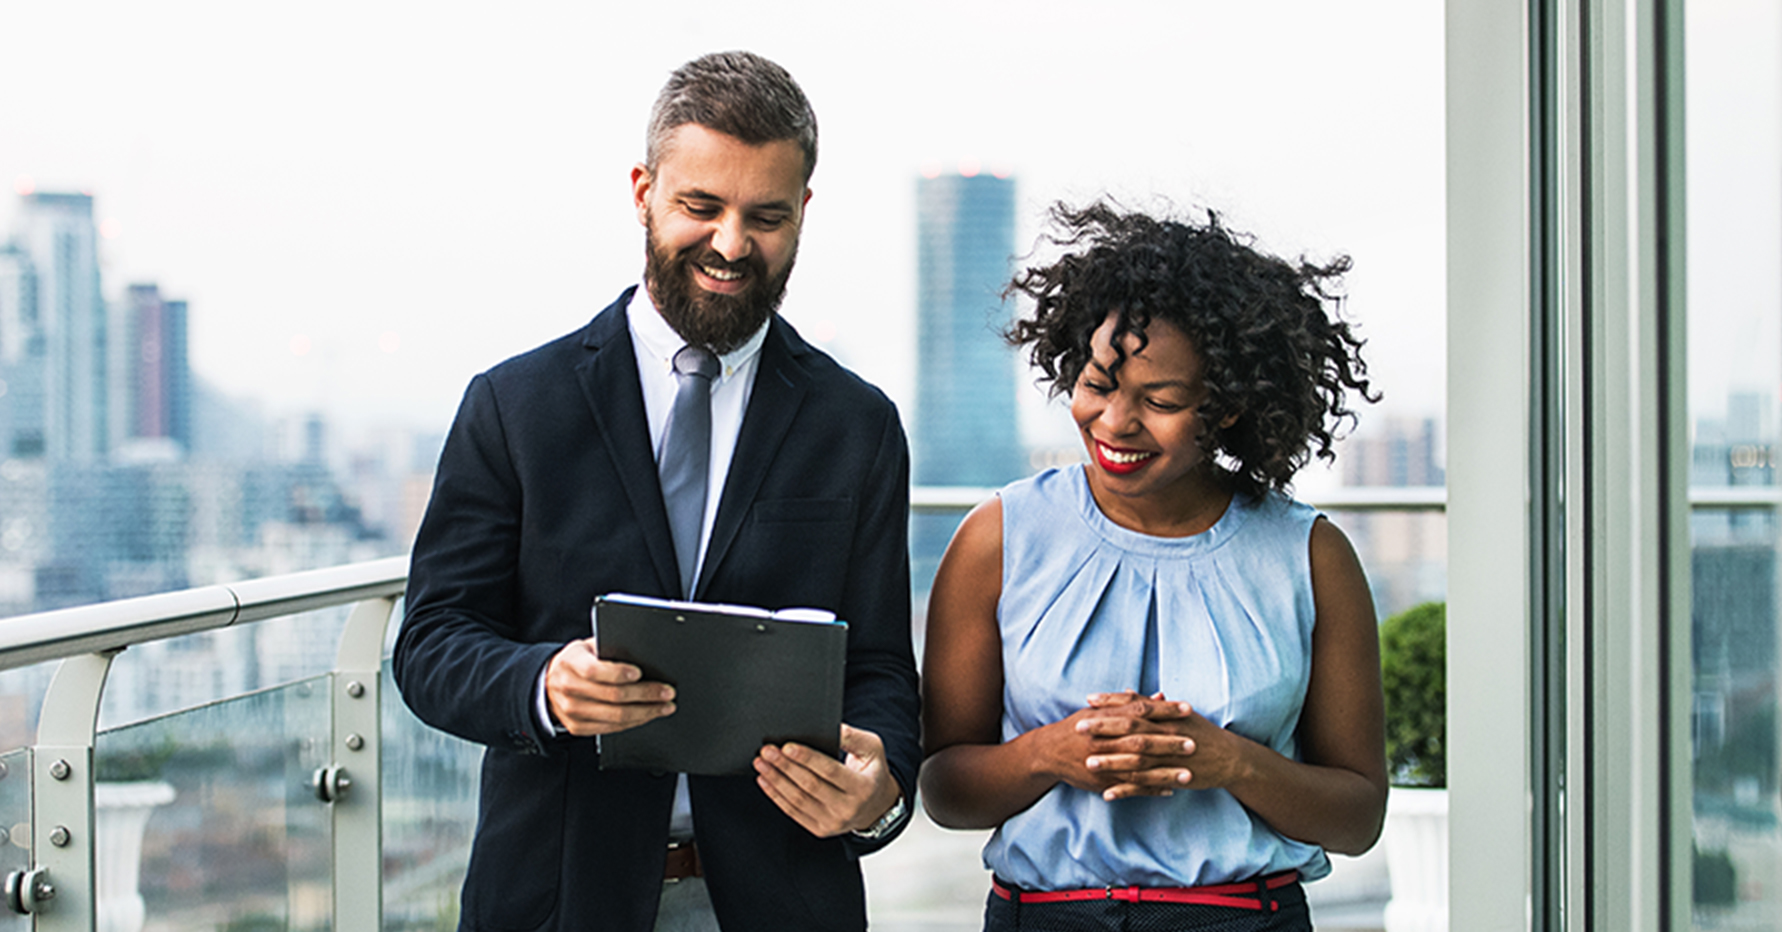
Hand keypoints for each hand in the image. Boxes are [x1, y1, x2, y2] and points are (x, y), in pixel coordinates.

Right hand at [543, 638, 676, 735]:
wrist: (549, 684)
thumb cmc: (576, 662)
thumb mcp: (586, 647)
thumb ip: (608, 649)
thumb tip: (642, 655)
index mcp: (571, 663)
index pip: (594, 670)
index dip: (619, 673)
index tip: (640, 673)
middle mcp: (569, 688)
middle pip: (612, 696)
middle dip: (645, 694)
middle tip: (667, 692)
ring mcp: (572, 711)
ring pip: (616, 716)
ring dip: (646, 712)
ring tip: (664, 706)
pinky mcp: (578, 727)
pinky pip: (612, 728)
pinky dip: (634, 722)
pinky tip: (648, 715)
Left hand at [754, 724, 902, 837]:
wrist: (876, 806)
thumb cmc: (871, 772)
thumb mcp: (872, 749)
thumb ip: (852, 736)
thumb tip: (830, 727)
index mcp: (862, 788)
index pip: (830, 771)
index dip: (807, 758)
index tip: (787, 746)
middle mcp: (848, 808)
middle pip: (809, 786)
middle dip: (785, 766)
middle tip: (767, 751)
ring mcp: (833, 822)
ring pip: (798, 800)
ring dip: (776, 780)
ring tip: (762, 763)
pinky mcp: (820, 830)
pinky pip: (793, 812)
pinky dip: (776, 796)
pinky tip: (766, 781)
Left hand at [1079, 692, 1250, 799]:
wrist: (1231, 758)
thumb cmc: (1202, 733)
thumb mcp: (1180, 715)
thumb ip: (1155, 706)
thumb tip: (1131, 694)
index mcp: (1168, 716)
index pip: (1135, 704)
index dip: (1112, 701)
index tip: (1089, 699)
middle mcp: (1168, 734)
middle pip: (1131, 728)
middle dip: (1103, 727)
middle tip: (1078, 727)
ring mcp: (1171, 757)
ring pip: (1136, 759)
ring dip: (1111, 761)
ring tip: (1087, 763)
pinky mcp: (1173, 778)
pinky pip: (1146, 785)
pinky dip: (1126, 790)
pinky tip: (1107, 794)